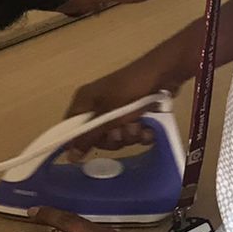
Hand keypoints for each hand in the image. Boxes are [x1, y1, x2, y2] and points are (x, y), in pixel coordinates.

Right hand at [64, 51, 184, 154]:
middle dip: (113, 138)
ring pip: (118, 137)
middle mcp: (98, 107)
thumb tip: (69, 157)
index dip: (80, 142)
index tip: (89, 151)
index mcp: (84, 101)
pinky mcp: (135, 115)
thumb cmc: (130, 90)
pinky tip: (149, 128)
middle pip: (97, 137)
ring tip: (138, 124)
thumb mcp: (107, 115)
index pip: (71, 128)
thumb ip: (89, 136)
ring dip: (130, 135)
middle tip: (121, 131)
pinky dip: (142, 133)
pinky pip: (134, 134)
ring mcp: (117, 111)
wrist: (163, 74)